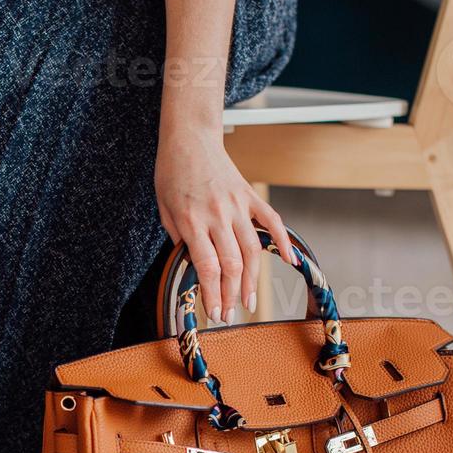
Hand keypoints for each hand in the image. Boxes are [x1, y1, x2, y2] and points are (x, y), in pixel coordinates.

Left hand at [154, 126, 293, 324]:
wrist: (189, 138)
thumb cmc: (172, 174)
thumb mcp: (164, 210)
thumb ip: (179, 239)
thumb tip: (194, 268)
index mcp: (192, 221)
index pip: (207, 267)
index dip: (213, 294)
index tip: (215, 312)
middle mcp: (217, 215)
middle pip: (231, 264)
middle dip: (232, 294)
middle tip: (232, 314)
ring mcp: (237, 205)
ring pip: (252, 250)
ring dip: (253, 280)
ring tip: (251, 301)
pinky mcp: (250, 196)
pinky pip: (271, 221)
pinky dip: (283, 241)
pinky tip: (288, 261)